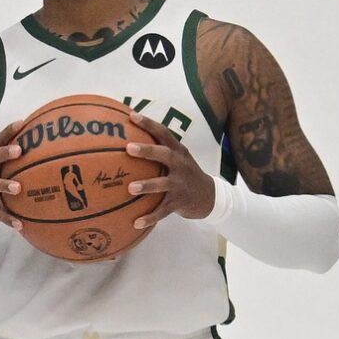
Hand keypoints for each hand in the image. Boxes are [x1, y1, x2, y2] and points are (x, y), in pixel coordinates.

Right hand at [0, 125, 25, 235]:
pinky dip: (9, 219)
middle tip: (19, 150)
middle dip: (5, 153)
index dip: (9, 131)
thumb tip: (55, 155)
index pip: (0, 142)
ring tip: (17, 188)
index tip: (22, 122)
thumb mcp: (6, 174)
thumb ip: (23, 165)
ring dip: (5, 185)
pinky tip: (21, 225)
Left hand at [127, 113, 215, 231]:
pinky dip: (150, 217)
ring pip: (163, 185)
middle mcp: (180, 165)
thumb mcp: (178, 159)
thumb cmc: (185, 174)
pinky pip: (163, 211)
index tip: (132, 116)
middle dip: (147, 151)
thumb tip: (127, 140)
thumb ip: (159, 150)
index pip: (163, 133)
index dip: (149, 124)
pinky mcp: (179, 202)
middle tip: (129, 148)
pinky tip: (136, 223)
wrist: (210, 197)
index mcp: (178, 152)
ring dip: (147, 186)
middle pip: (165, 155)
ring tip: (130, 188)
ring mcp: (180, 184)